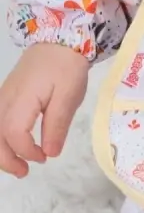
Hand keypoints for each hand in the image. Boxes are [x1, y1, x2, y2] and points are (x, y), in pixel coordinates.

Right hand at [0, 44, 88, 177]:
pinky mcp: (6, 95)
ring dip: (0, 150)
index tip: (43, 158)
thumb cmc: (66, 67)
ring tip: (17, 165)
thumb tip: (49, 154)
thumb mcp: (68, 96)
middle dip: (4, 159)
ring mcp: (3, 96)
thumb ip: (57, 125)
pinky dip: (1, 138)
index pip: (14, 134)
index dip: (26, 151)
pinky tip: (12, 146)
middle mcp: (5, 99)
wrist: (60, 40)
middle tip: (23, 172)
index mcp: (21, 99)